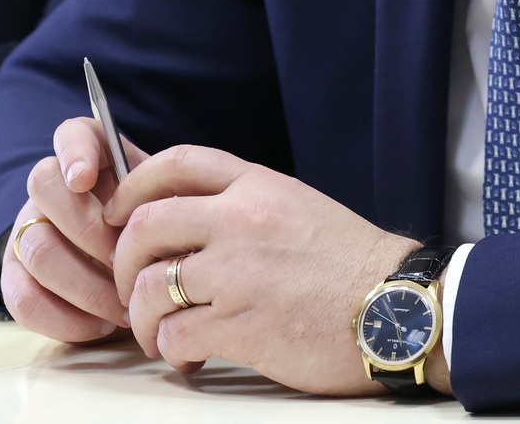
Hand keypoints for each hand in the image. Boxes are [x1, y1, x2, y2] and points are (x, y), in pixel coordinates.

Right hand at [0, 116, 149, 342]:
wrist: (143, 277)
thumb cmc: (159, 238)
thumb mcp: (169, 210)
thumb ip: (162, 200)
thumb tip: (161, 214)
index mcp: (91, 160)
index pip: (72, 134)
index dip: (74, 152)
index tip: (85, 178)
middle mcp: (51, 189)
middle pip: (44, 186)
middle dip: (89, 230)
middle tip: (125, 262)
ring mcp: (28, 232)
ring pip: (37, 248)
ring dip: (85, 284)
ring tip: (125, 304)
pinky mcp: (18, 280)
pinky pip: (24, 300)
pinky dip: (67, 318)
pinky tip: (102, 323)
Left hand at [107, 144, 443, 395]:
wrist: (400, 309)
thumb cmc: (352, 265)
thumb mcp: (296, 207)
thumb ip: (243, 204)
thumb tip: (187, 219)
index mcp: (256, 186)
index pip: (176, 163)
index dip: (133, 185)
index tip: (119, 212)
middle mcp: (240, 220)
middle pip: (146, 225)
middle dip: (124, 259)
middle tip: (131, 284)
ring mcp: (238, 272)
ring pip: (149, 285)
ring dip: (142, 315)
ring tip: (157, 333)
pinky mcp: (241, 325)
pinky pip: (175, 334)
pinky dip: (171, 350)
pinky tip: (188, 357)